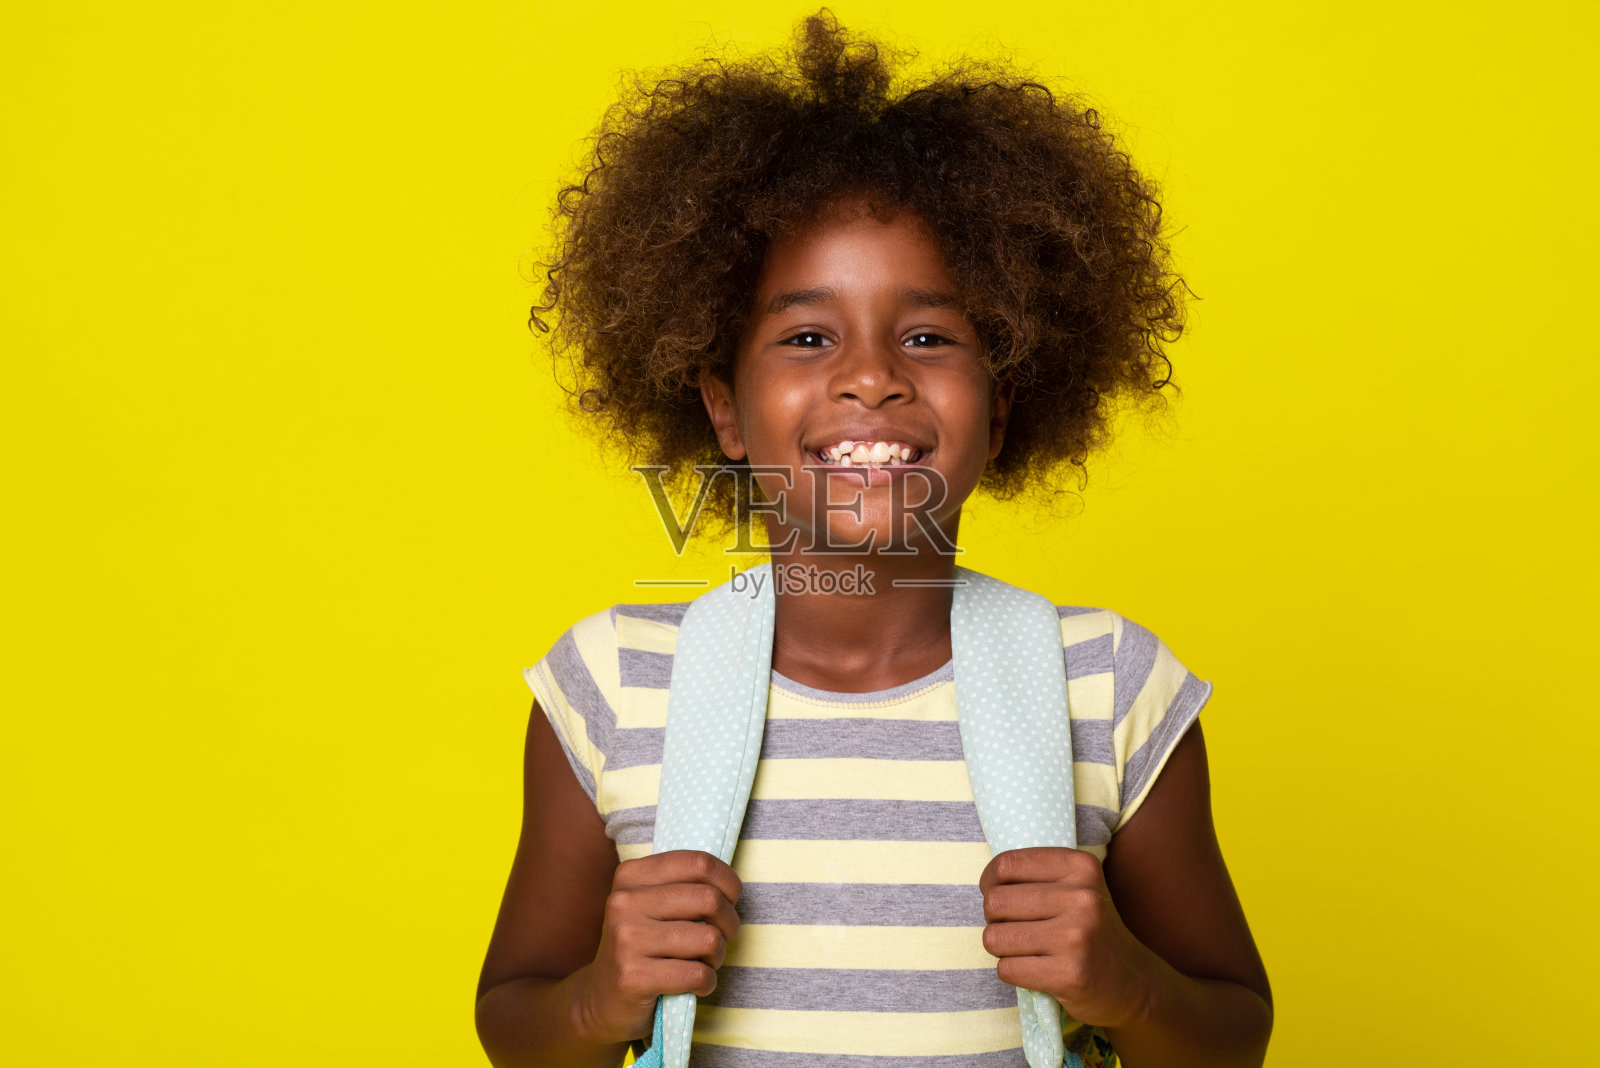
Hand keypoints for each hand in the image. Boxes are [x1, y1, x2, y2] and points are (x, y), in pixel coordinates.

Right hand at [577, 850, 741, 1043]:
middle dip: (729, 923)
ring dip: (717, 956)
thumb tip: (732, 886)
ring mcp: (626, 939)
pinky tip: (694, 984)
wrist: (603, 999)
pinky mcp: (632, 977)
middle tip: (721, 937)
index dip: (728, 883)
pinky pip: (697, 974)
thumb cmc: (643, 945)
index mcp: (631, 875)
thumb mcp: (652, 904)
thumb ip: (684, 885)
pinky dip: (707, 982)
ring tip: (704, 962)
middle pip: (710, 899)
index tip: (730, 900)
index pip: (700, 863)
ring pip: (708, 939)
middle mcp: (624, 902)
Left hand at [979, 847, 1158, 1029]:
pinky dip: (1013, 972)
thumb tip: (986, 883)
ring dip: (1002, 949)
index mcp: (1080, 866)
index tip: (1001, 895)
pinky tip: (1037, 970)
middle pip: (995, 902)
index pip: (1005, 864)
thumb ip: (1034, 875)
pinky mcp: (1069, 974)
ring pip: (994, 938)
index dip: (990, 882)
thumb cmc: (1087, 929)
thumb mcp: (1075, 887)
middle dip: (995, 920)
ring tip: (1028, 950)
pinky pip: (1007, 969)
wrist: (1132, 982)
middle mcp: (1082, 897)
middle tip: (1019, 929)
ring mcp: (1077, 936)